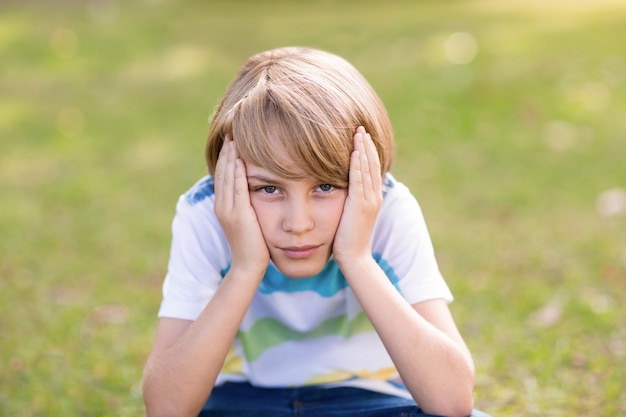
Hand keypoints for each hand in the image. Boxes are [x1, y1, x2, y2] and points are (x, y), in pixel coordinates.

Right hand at [213, 137, 269, 277]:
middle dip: (226, 151)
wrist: (249, 265)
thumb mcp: (249, 219)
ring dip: (230, 156)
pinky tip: (239, 158)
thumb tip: (256, 191)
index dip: (226, 157)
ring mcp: (227, 210)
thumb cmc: (254, 244)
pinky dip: (236, 172)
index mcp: (223, 205)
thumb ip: (248, 204)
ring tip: (233, 138)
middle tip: (231, 131)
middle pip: (222, 171)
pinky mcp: (237, 214)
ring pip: (226, 176)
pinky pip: (236, 188)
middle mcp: (222, 205)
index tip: (232, 140)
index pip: (223, 175)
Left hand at [332, 127, 382, 265]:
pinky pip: (359, 180)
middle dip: (367, 144)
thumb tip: (337, 188)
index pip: (371, 168)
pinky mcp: (360, 205)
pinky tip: (355, 151)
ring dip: (363, 149)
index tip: (361, 135)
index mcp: (372, 197)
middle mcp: (374, 196)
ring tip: (358, 132)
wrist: (354, 257)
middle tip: (360, 127)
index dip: (368, 151)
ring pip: (367, 168)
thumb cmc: (347, 238)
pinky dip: (358, 164)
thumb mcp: (349, 215)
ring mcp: (369, 200)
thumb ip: (348, 200)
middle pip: (372, 163)